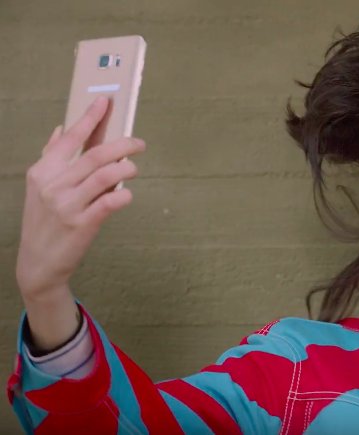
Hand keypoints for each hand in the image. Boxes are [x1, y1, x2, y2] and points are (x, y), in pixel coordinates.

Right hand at [16, 96, 145, 301]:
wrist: (39, 262)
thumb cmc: (44, 220)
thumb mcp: (40, 187)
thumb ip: (52, 157)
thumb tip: (61, 128)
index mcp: (43, 170)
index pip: (70, 137)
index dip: (90, 118)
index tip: (106, 101)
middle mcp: (53, 184)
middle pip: (96, 155)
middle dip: (123, 144)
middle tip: (139, 143)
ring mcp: (67, 205)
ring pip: (106, 176)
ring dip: (126, 168)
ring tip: (134, 168)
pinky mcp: (82, 224)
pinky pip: (109, 203)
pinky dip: (123, 196)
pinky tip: (128, 195)